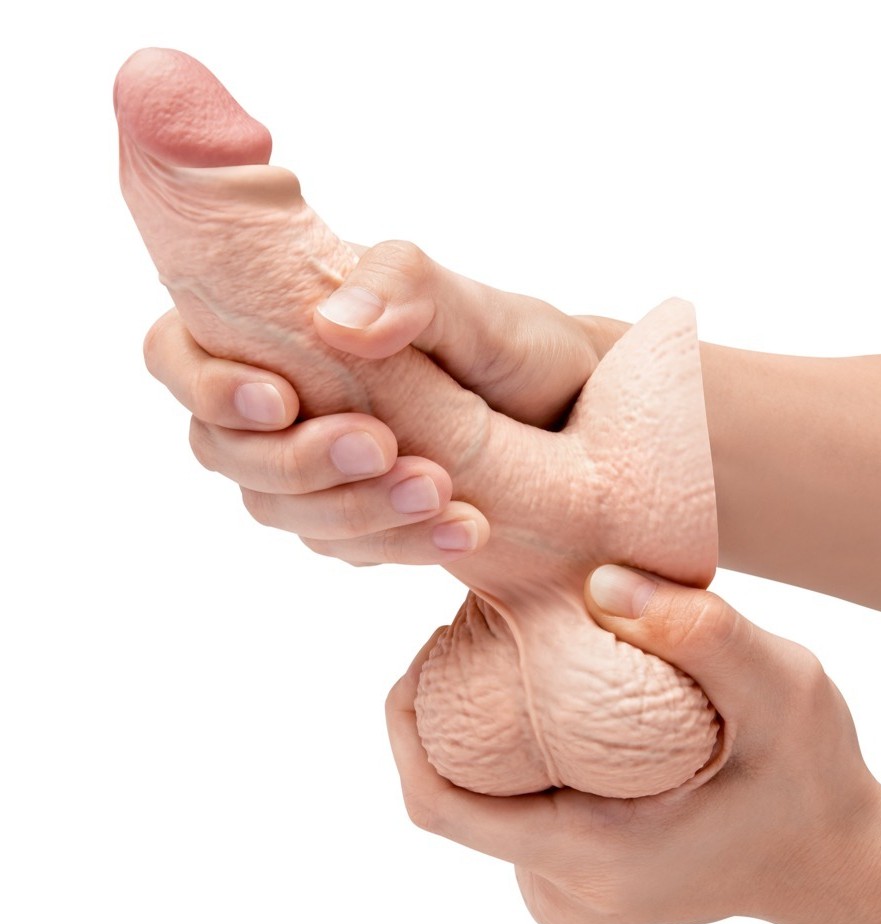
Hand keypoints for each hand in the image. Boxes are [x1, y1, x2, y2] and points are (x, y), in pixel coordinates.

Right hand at [144, 241, 625, 564]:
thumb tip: (337, 320)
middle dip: (299, 461)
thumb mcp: (474, 306)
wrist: (570, 414)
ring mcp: (316, 467)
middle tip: (383, 447)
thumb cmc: (514, 344)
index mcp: (280, 326)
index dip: (207, 385)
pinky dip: (401, 545)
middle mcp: (286, 399)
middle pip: (228, 450)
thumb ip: (408, 288)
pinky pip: (347, 547)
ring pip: (284, 511)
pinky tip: (464, 532)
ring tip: (442, 495)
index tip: (283, 399)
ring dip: (355, 512)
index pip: (180, 352)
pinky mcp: (356, 517)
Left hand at [386, 566, 880, 923]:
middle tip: (483, 629)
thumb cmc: (812, 777)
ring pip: (485, 807)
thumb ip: (701, 631)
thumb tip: (599, 584)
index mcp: (595, 854)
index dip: (405, 728)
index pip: (442, 807)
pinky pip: (515, 818)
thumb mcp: (783, 686)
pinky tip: (553, 709)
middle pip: (456, 799)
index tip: (423, 653)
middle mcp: (570, 893)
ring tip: (521, 661)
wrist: (835, 857)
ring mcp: (573, 898)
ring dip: (483, 732)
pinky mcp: (582, 886)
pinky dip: (516, 759)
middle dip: (446, 711)